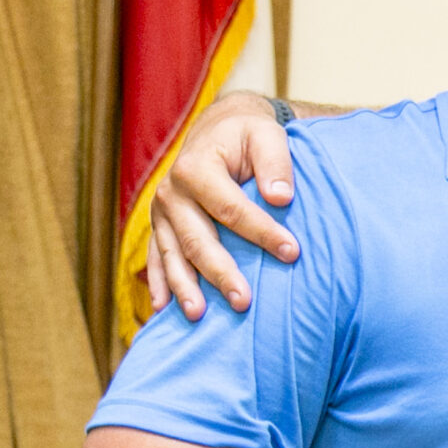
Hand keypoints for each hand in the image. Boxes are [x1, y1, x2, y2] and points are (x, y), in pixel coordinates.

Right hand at [147, 90, 299, 319]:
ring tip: (198, 315)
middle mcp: (171, 192)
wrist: (217, 131)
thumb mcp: (265, 135)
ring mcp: (160, 213)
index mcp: (196, 167)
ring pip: (172, 254)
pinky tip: (162, 310)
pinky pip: (156, 258)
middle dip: (220, 272)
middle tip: (244, 301)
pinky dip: (160, 284)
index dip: (262, 231)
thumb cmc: (248, 136)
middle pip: (197, 239)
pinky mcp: (159, 227)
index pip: (231, 207)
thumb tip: (281, 198)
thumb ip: (275, 162)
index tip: (292, 253)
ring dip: (185, 287)